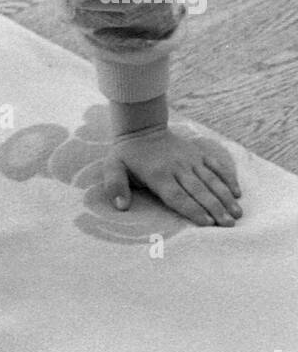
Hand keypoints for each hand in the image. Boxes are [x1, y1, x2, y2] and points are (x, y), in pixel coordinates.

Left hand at [104, 126, 241, 226]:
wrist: (142, 127)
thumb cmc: (127, 154)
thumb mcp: (113, 167)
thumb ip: (115, 186)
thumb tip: (121, 207)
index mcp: (158, 174)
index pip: (178, 196)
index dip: (193, 209)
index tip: (207, 223)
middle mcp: (177, 167)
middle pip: (199, 190)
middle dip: (215, 208)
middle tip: (229, 224)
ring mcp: (189, 159)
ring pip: (210, 179)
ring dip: (225, 197)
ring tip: (237, 213)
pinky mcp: (197, 153)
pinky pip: (215, 165)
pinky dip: (227, 178)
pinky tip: (237, 193)